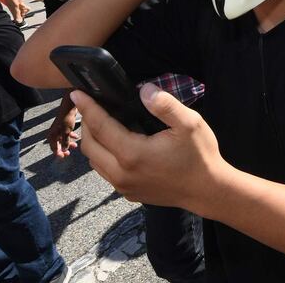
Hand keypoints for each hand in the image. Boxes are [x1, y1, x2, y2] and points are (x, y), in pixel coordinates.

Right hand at [46, 104, 79, 158]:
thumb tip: (64, 150)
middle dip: (64, 149)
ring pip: (63, 139)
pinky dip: (70, 136)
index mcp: (52, 135)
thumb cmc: (66, 118)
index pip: (53, 148)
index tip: (63, 156)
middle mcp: (54, 133)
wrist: (70, 107)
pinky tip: (76, 137)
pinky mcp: (64, 126)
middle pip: (58, 144)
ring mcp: (59, 129)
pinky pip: (66, 134)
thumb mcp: (66, 132)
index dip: (58, 153)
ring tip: (74, 145)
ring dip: (68, 143)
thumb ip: (65, 142)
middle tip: (68, 153)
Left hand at [71, 83, 223, 210]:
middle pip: (90, 146)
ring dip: (95, 142)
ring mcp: (124, 187)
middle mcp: (121, 173)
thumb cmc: (200, 155)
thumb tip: (144, 89)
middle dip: (87, 124)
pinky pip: (106, 172)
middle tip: (94, 106)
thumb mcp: (189, 123)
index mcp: (133, 153)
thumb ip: (165, 105)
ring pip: (95, 161)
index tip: (77, 92)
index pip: (100, 126)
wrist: (208, 191)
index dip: (88, 107)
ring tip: (104, 124)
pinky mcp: (129, 193)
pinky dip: (104, 156)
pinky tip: (119, 146)